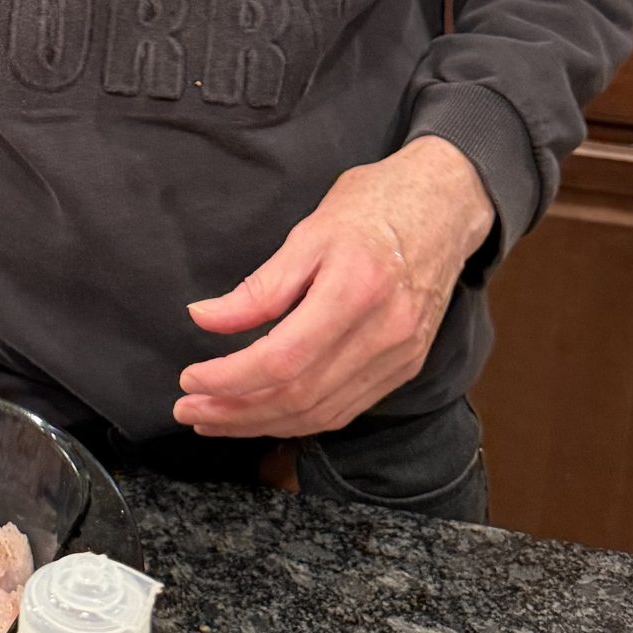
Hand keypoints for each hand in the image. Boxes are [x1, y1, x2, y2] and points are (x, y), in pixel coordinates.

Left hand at [174, 137, 495, 438]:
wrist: (444, 208)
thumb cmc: (373, 208)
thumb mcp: (308, 232)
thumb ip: (259, 286)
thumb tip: (204, 319)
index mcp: (356, 291)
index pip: (283, 359)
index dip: (230, 378)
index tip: (189, 380)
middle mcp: (383, 334)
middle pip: (300, 396)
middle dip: (236, 412)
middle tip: (189, 411)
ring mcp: (399, 357)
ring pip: (322, 413)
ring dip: (262, 424)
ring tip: (215, 419)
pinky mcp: (405, 367)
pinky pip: (346, 409)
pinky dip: (300, 420)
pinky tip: (265, 415)